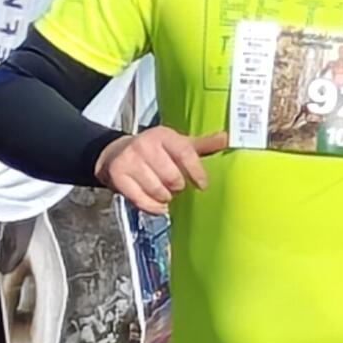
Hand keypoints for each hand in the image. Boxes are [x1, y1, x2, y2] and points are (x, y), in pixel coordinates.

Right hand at [98, 128, 224, 210]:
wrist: (116, 154)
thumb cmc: (154, 151)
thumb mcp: (177, 144)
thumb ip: (202, 145)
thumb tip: (226, 138)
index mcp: (163, 135)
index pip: (185, 153)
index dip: (196, 172)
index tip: (202, 185)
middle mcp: (145, 145)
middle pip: (172, 176)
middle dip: (178, 187)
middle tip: (176, 187)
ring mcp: (129, 160)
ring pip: (158, 191)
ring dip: (165, 198)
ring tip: (165, 193)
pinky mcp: (118, 176)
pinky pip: (142, 200)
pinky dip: (153, 207)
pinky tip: (157, 204)